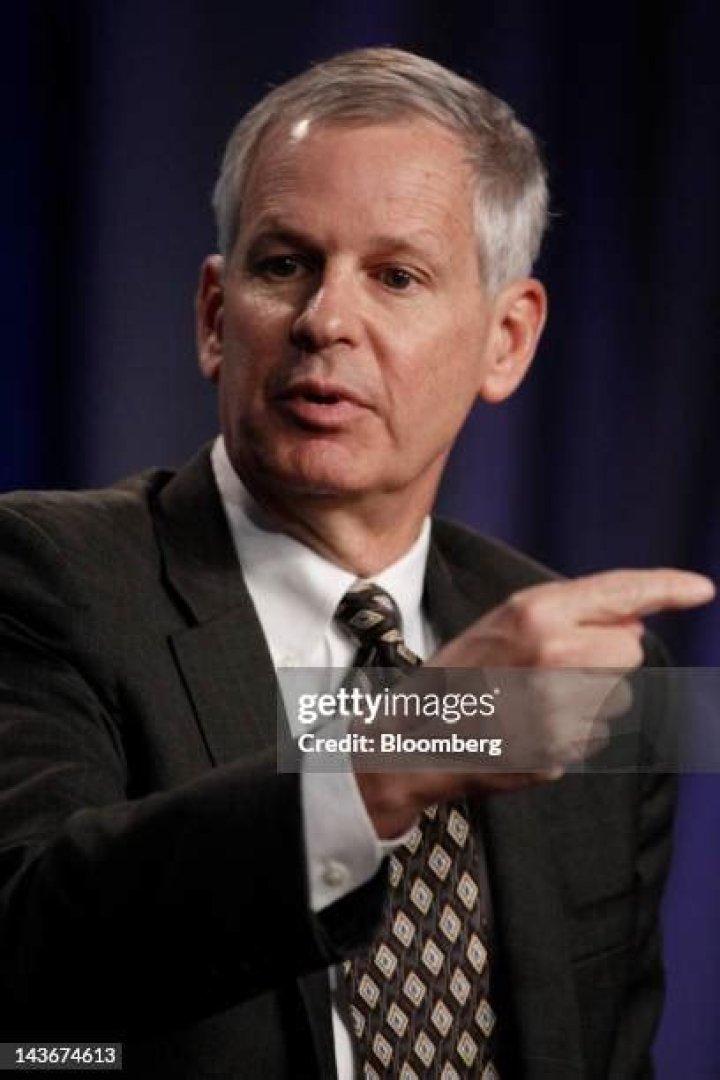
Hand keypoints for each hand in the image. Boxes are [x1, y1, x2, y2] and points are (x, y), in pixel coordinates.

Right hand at [357, 568, 713, 837]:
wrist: (412, 739)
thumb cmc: (460, 676)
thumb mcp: (504, 625)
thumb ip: (566, 616)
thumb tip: (634, 625)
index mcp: (534, 614)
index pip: (620, 593)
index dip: (667, 587)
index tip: (702, 589)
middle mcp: (553, 655)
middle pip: (630, 650)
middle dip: (609, 656)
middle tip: (561, 665)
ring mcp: (557, 707)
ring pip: (617, 697)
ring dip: (590, 698)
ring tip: (536, 701)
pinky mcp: (558, 752)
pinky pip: (595, 736)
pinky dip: (572, 734)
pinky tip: (531, 730)